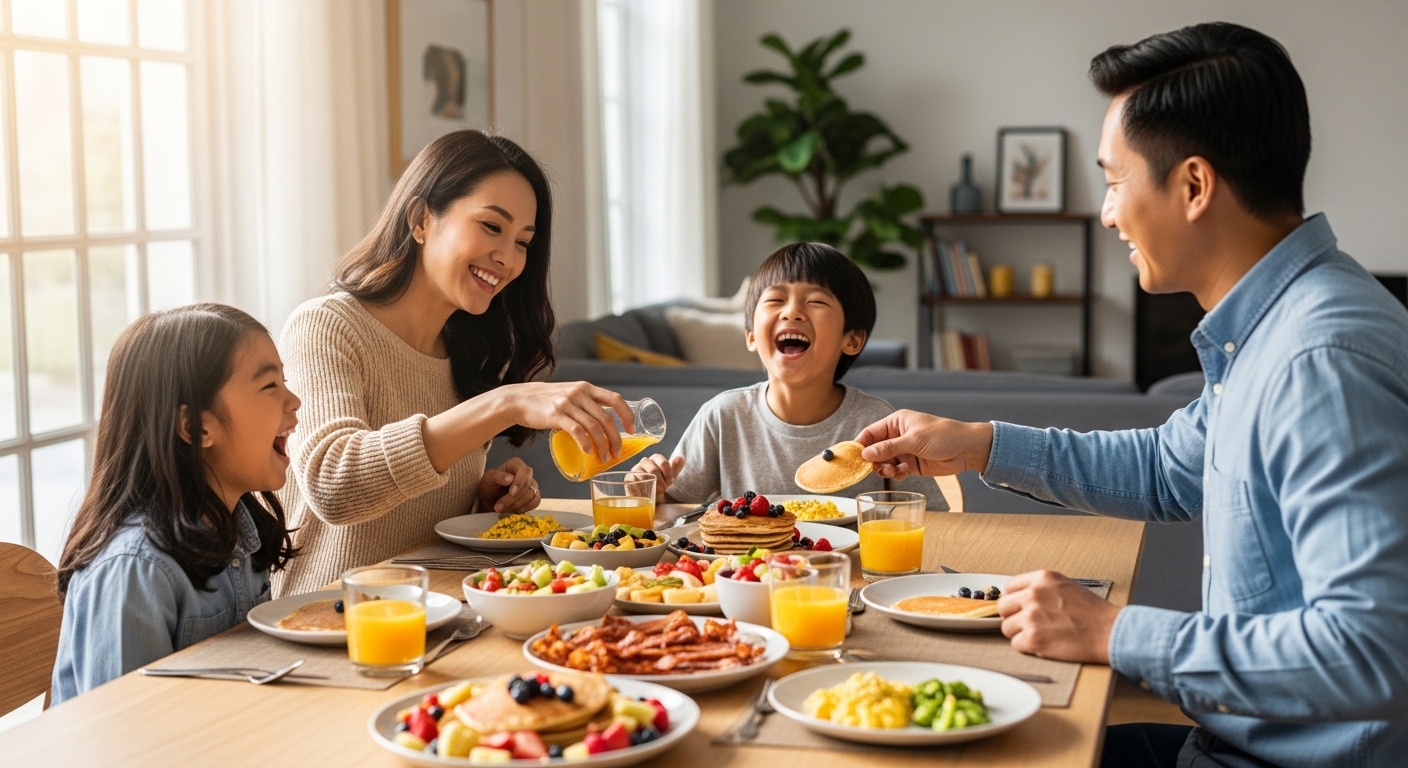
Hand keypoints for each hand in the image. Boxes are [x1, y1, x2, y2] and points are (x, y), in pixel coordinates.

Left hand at [479, 457, 540, 514]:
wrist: (490, 499)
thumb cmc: (489, 486)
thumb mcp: (488, 481)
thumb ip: (498, 477)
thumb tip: (510, 478)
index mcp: (516, 464)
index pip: (525, 471)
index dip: (520, 482)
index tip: (511, 493)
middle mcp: (526, 474)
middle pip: (528, 485)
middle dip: (514, 499)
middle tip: (499, 507)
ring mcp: (532, 485)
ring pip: (532, 495)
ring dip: (517, 505)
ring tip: (502, 510)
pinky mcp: (534, 496)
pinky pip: (535, 502)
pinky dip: (525, 508)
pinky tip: (513, 511)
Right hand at [499, 381, 632, 462]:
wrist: (520, 399)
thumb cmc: (548, 400)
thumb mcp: (571, 394)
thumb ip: (586, 403)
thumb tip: (604, 422)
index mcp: (587, 388)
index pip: (615, 400)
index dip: (627, 415)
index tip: (631, 430)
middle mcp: (579, 393)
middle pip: (606, 418)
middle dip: (616, 439)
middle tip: (617, 453)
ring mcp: (567, 404)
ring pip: (594, 427)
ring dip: (603, 445)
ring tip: (604, 458)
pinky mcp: (555, 415)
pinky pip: (576, 431)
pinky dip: (585, 443)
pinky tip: (588, 452)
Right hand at [629, 454, 684, 501]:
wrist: (650, 494)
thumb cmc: (660, 483)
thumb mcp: (670, 476)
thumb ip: (676, 467)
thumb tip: (680, 458)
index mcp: (656, 458)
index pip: (662, 461)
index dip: (668, 472)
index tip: (670, 481)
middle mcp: (645, 461)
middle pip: (653, 469)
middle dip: (660, 481)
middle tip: (663, 489)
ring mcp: (635, 469)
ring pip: (643, 476)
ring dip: (651, 485)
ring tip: (655, 491)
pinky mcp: (628, 478)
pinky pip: (633, 481)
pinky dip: (640, 488)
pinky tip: (645, 492)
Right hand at [854, 410, 993, 479]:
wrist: (968, 449)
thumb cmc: (944, 436)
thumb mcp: (914, 440)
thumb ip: (889, 447)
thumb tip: (866, 454)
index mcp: (896, 422)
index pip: (871, 433)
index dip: (861, 444)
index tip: (853, 457)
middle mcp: (898, 436)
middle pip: (875, 450)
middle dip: (873, 460)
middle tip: (875, 468)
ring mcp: (904, 451)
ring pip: (884, 462)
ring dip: (885, 469)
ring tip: (892, 471)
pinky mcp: (912, 464)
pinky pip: (896, 470)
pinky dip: (897, 474)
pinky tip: (905, 472)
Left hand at [997, 570, 1121, 663]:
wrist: (1109, 632)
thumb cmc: (1093, 612)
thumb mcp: (1066, 586)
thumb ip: (1041, 588)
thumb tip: (1020, 596)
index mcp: (1042, 578)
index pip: (1009, 587)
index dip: (1014, 600)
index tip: (1019, 608)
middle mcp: (1034, 594)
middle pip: (1003, 607)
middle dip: (1014, 617)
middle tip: (1029, 624)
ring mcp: (1032, 617)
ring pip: (1007, 627)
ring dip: (1020, 633)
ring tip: (1041, 635)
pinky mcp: (1033, 639)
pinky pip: (1016, 644)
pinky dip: (1027, 647)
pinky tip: (1044, 644)